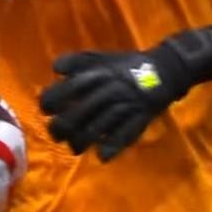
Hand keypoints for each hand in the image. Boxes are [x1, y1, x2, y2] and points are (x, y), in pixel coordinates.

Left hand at [39, 24, 211, 161]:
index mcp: (96, 75)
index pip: (65, 91)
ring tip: (74, 146)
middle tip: (56, 132)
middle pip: (75, 116)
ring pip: (94, 132)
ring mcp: (123, 108)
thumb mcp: (101, 57)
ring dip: (79, 142)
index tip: (47, 109)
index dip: (50, 102)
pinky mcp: (137, 122)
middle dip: (59, 128)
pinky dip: (108, 151)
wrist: (164, 70)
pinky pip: (120, 140)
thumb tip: (55, 69)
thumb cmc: (126, 65)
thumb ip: (77, 61)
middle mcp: (106, 92)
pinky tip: (100, 154)